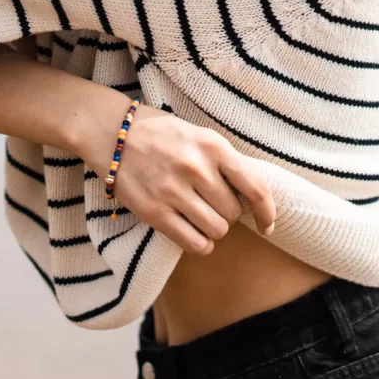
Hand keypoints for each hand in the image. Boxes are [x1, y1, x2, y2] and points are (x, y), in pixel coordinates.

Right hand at [82, 105, 275, 255]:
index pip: (255, 187)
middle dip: (228, 214)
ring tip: (200, 217)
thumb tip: (251, 197)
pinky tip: (194, 234)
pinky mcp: (154, 212)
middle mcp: (196, 168)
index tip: (267, 226)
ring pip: (217, 230)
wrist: (111, 134)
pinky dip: (201, 244)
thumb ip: (224, 161)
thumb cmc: (159, 134)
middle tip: (211, 205)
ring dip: (214, 229)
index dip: (267, 212)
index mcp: (213, 145)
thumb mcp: (198, 135)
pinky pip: (195, 243)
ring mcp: (173, 191)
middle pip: (234, 213)